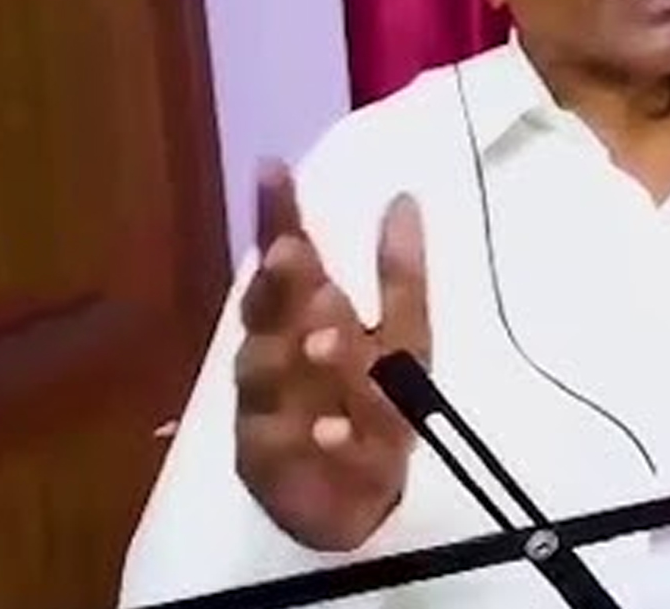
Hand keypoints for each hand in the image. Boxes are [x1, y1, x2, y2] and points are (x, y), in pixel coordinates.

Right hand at [233, 160, 430, 550]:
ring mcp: (264, 414)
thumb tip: (404, 198)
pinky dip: (314, 439)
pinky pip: (291, 451)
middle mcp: (271, 359)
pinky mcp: (271, 469)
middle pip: (266, 316)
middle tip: (291, 254)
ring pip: (269, 380)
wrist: (365, 501)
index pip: (287, 262)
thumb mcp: (404, 335)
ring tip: (325, 335)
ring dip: (296, 357)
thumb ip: (400, 273)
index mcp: (301, 320)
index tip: (274, 169)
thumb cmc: (376, 406)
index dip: (278, 217)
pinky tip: (332, 429)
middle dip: (277, 287)